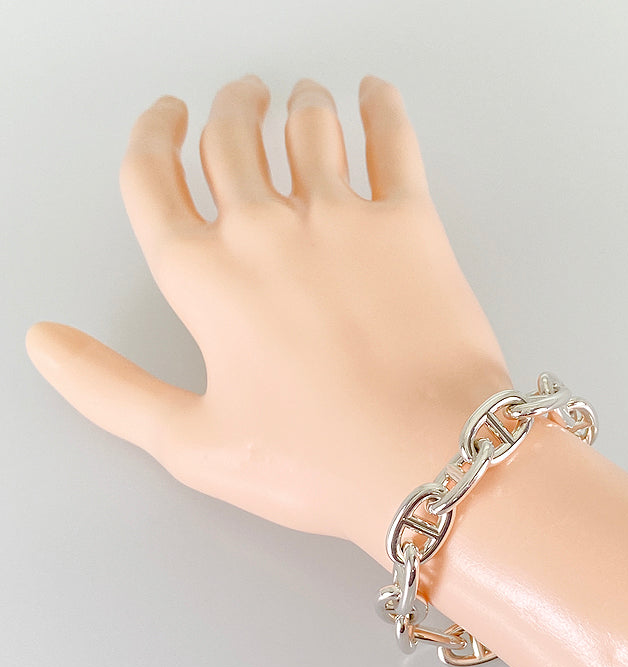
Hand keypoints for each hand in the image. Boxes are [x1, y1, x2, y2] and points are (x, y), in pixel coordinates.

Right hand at [26, 74, 510, 566]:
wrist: (431, 460)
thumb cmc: (321, 461)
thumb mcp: (195, 444)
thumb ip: (111, 390)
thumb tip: (47, 343)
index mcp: (204, 278)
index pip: (152, 179)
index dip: (150, 137)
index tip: (162, 117)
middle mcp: (265, 229)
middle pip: (228, 137)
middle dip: (225, 108)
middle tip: (236, 98)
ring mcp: (342, 217)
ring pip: (306, 124)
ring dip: (294, 101)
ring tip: (297, 95)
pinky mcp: (412, 222)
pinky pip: (392, 138)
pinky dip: (380, 105)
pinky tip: (373, 93)